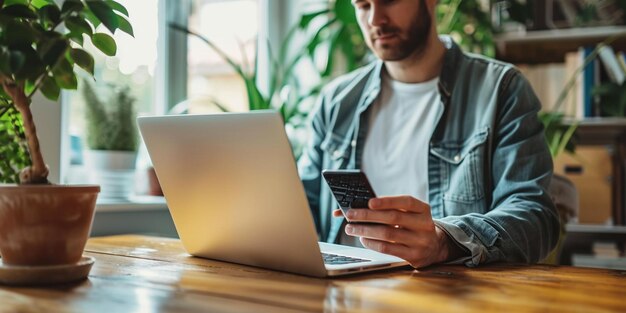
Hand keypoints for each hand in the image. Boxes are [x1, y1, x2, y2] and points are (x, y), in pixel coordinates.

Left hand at [335, 196, 451, 267]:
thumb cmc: (413, 226)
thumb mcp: (409, 214)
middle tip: (350, 215)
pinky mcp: (414, 256)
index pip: (406, 202)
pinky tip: (363, 239)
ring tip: (351, 228)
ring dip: (365, 230)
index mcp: (423, 209)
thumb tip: (355, 208)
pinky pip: (388, 248)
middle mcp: (424, 224)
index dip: (387, 201)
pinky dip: (372, 243)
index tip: (369, 202)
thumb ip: (387, 208)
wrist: (434, 247)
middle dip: (368, 216)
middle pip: (393, 218)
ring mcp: (420, 241)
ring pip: (388, 234)